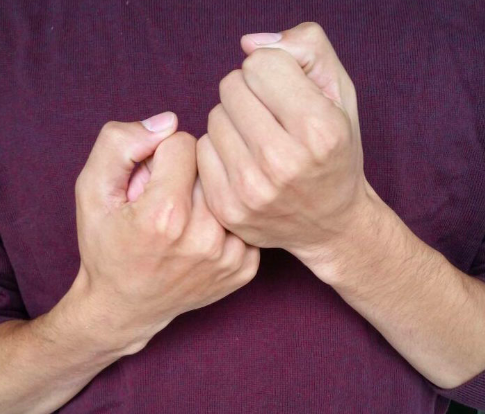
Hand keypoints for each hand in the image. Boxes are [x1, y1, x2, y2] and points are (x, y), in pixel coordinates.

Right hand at [74, 112, 258, 352]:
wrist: (126, 306)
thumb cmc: (106, 246)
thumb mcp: (92, 191)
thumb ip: (119, 144)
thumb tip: (170, 122)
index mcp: (166, 215)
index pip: (185, 143)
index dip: (162, 155)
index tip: (150, 180)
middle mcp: (205, 237)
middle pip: (211, 167)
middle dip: (186, 175)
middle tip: (166, 204)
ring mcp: (229, 256)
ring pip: (229, 190)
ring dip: (206, 197)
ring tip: (182, 221)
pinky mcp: (245, 268)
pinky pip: (242, 218)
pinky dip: (223, 221)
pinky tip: (201, 238)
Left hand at [197, 23, 372, 275]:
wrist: (331, 223)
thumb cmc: (335, 154)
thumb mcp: (341, 94)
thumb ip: (306, 48)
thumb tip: (248, 44)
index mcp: (319, 131)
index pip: (260, 65)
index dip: (274, 72)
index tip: (287, 94)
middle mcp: (283, 164)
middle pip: (231, 88)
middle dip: (250, 93)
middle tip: (272, 119)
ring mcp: (251, 191)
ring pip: (214, 118)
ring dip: (233, 121)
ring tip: (259, 142)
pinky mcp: (228, 209)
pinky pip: (201, 151)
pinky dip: (220, 149)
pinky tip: (244, 163)